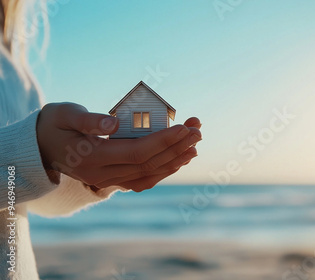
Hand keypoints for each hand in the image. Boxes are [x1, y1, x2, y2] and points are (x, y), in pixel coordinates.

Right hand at [36, 102, 201, 191]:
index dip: (163, 141)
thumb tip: (114, 124)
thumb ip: (88, 120)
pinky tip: (180, 158)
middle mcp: (103, 175)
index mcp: (92, 158)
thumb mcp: (65, 114)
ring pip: (150, 175)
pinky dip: (164, 170)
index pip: (137, 152)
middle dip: (177, 148)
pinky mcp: (114, 180)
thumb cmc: (54, 124)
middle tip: (198, 130)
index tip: (184, 128)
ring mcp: (108, 181)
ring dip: (176, 159)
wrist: (40, 147)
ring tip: (195, 143)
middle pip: (149, 164)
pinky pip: (144, 179)